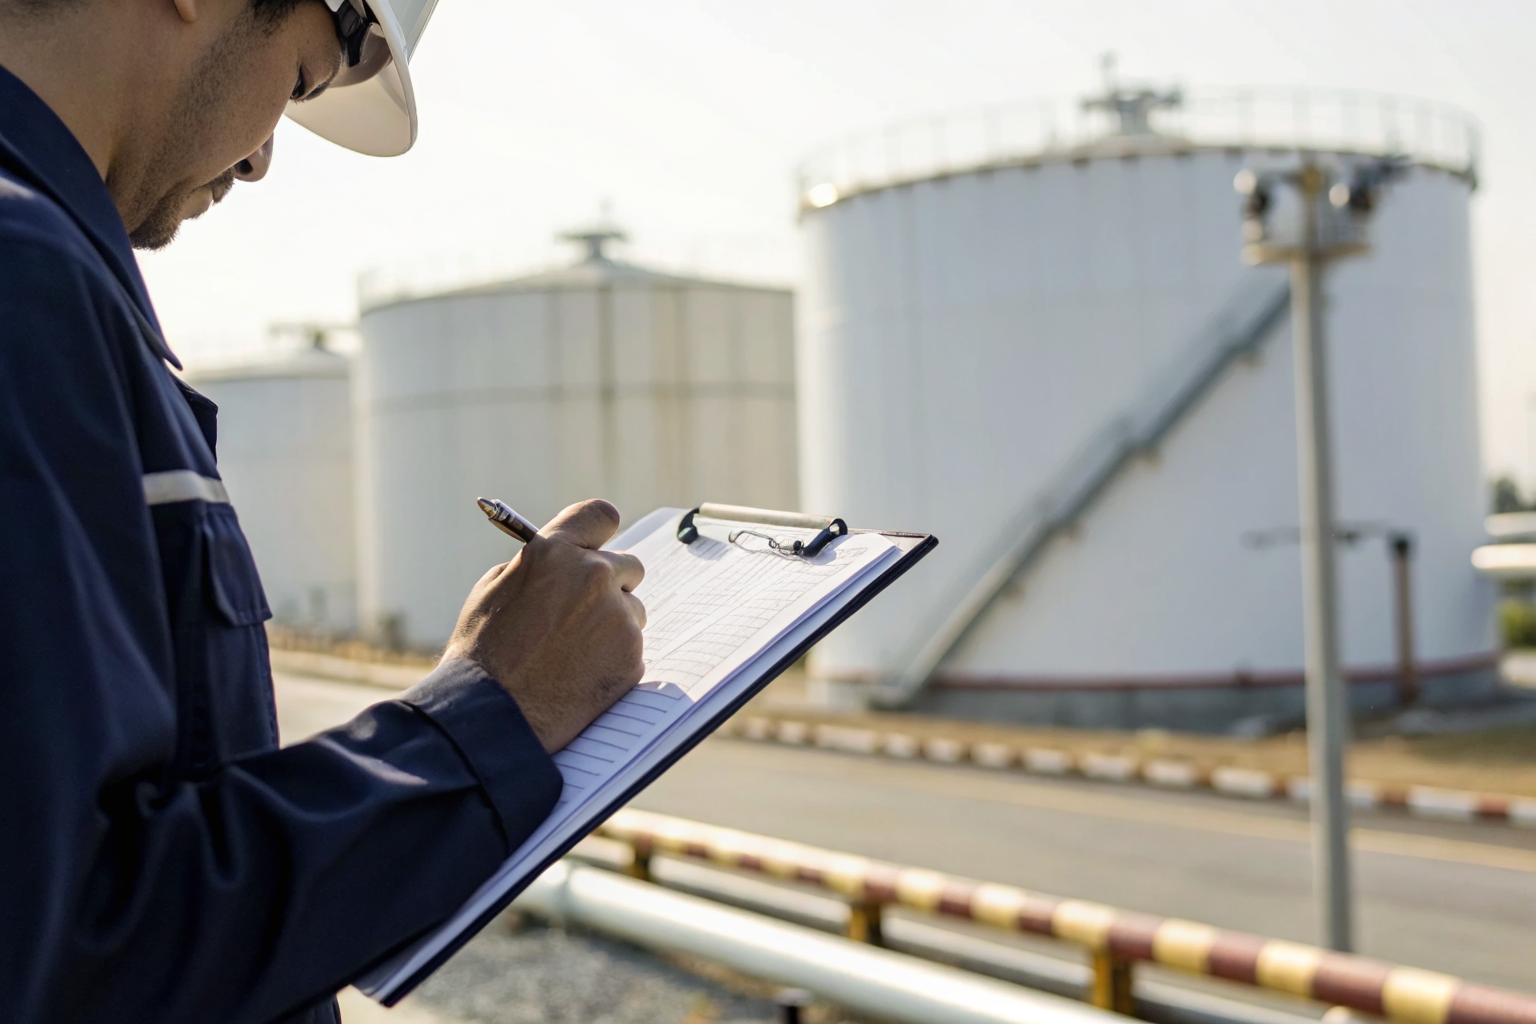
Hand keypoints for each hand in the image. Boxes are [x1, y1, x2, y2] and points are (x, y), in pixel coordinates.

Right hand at [443, 500, 646, 752]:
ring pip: (633, 611)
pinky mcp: (633, 656)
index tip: (599, 543)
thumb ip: (537, 567)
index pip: (600, 515)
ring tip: (573, 654)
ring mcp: (618, 616)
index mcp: (555, 550)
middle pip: (628, 566)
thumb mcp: (494, 590)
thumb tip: (566, 560)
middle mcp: (594, 575)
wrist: (490, 717)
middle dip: (612, 585)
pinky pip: (633, 648)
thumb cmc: (482, 654)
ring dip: (613, 626)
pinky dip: (615, 661)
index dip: (600, 532)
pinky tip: (582, 677)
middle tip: (586, 611)